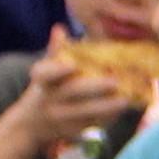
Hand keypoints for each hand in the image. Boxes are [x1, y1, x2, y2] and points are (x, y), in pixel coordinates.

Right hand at [22, 28, 126, 145]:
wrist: (31, 125)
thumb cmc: (46, 89)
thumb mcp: (45, 72)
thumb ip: (55, 51)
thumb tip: (59, 28)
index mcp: (42, 81)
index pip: (45, 74)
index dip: (57, 70)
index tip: (71, 65)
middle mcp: (50, 99)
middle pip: (72, 93)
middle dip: (94, 88)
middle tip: (114, 81)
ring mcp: (61, 117)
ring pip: (86, 112)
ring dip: (108, 106)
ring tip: (127, 99)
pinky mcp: (73, 130)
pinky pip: (94, 124)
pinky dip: (109, 117)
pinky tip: (124, 109)